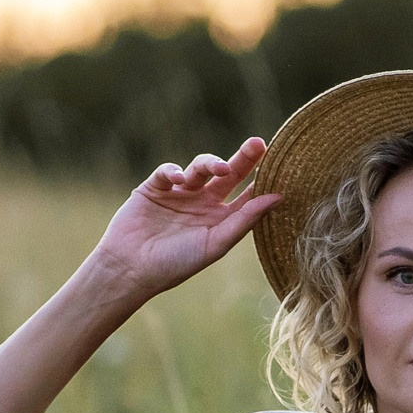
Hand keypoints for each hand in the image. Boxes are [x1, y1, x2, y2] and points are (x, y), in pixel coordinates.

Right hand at [84, 138, 281, 300]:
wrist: (131, 269)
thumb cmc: (176, 263)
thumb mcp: (216, 243)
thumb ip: (245, 219)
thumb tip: (279, 197)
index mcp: (220, 219)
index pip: (247, 195)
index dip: (262, 180)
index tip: (280, 166)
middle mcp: (202, 203)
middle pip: (228, 174)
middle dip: (243, 158)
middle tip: (258, 144)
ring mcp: (179, 193)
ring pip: (200, 167)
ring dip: (211, 163)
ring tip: (220, 168)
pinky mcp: (154, 187)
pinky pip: (168, 171)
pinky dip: (174, 171)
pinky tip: (180, 179)